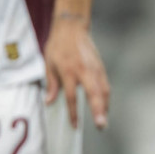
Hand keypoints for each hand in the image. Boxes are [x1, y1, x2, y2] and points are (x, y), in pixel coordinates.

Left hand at [45, 13, 110, 129]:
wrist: (72, 27)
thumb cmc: (58, 45)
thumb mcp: (48, 63)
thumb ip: (51, 84)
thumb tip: (49, 102)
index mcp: (69, 71)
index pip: (72, 96)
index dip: (73, 113)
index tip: (75, 126)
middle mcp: (84, 70)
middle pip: (94, 94)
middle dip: (98, 111)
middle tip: (101, 125)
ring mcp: (95, 68)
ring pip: (104, 90)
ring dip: (105, 106)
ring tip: (104, 120)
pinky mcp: (100, 66)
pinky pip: (105, 84)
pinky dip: (106, 97)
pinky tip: (104, 106)